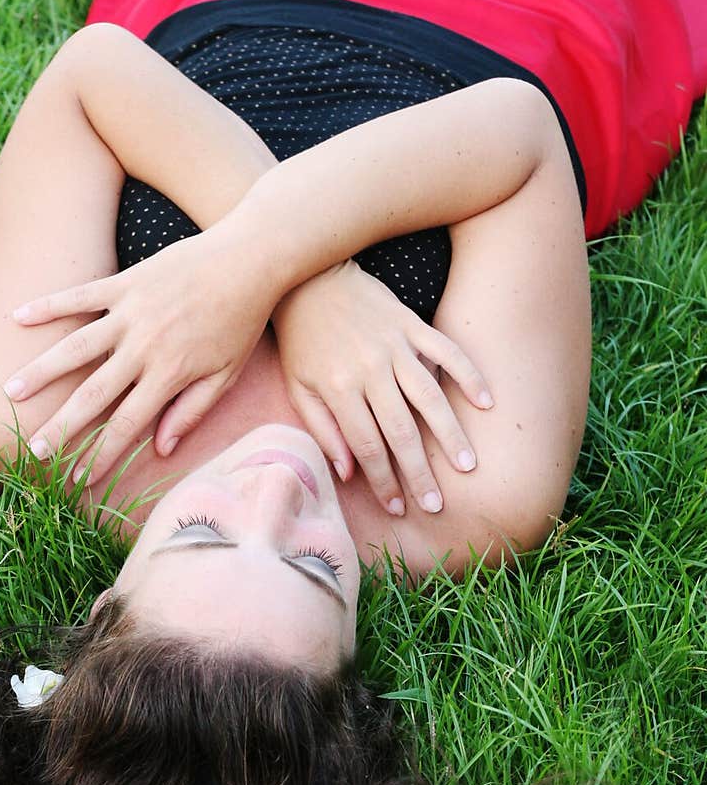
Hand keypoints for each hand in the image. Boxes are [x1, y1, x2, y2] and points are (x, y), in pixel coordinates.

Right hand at [3, 228, 275, 483]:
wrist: (249, 259)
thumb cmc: (240, 321)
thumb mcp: (225, 375)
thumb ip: (191, 412)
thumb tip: (161, 449)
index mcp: (169, 375)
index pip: (127, 425)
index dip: (101, 454)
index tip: (79, 478)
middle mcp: (143, 347)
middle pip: (93, 395)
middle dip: (62, 426)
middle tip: (34, 450)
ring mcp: (130, 313)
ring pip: (75, 347)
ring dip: (41, 371)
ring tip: (11, 391)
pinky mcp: (124, 283)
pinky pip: (79, 296)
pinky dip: (48, 306)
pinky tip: (17, 318)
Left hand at [267, 260, 492, 515]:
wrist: (309, 278)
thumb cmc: (301, 339)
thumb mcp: (299, 387)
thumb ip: (323, 429)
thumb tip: (349, 472)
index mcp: (339, 389)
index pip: (367, 446)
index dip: (383, 480)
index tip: (398, 507)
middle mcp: (370, 370)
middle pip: (401, 430)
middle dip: (420, 471)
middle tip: (437, 504)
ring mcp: (395, 346)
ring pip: (430, 397)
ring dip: (450, 434)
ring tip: (467, 464)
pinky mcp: (411, 325)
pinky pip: (446, 352)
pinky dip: (468, 375)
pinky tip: (486, 402)